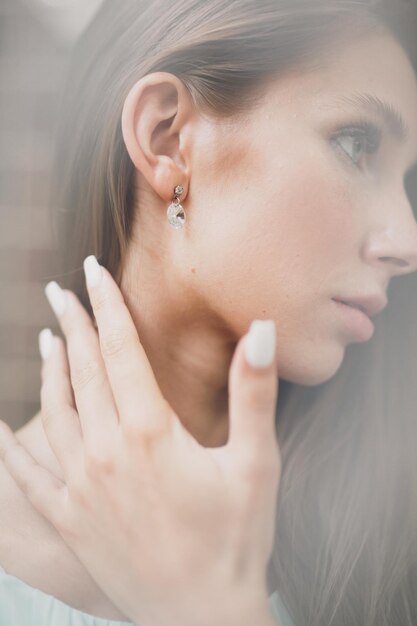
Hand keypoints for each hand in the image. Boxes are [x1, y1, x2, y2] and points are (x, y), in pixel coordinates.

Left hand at [0, 255, 280, 625]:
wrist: (203, 618)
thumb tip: (260, 330)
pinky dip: (10, 448)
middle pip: (84, 372)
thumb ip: (253, 392)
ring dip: (50, 370)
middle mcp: (105, 453)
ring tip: (47, 337)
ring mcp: (81, 488)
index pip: (120, 351)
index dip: (107, 307)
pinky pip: (28, 476)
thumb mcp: (256, 462)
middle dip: (73, 325)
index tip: (93, 272)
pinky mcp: (70, 520)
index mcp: (149, 433)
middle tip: (62, 291)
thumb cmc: (236, 538)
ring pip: (55, 412)